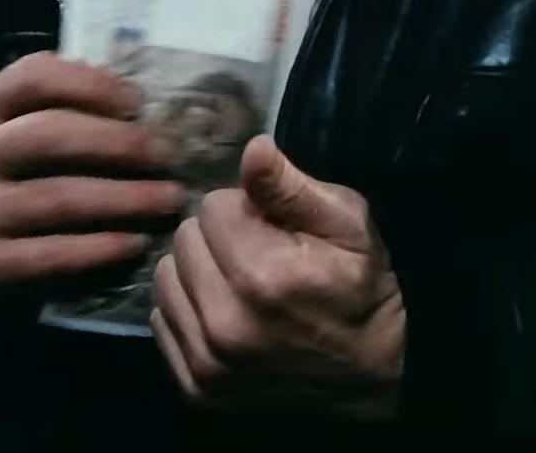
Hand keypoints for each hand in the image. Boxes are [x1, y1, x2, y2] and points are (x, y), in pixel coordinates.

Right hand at [0, 52, 183, 324]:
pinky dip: (102, 248)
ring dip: (126, 198)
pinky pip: (53, 254)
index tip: (139, 104)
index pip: (35, 77)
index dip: (93, 85)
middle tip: (167, 156)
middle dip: (120, 143)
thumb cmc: (6, 182)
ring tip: (169, 199)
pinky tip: (136, 242)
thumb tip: (141, 109)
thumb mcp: (12, 134)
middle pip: (51, 135)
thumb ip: (61, 111)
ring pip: (59, 197)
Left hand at [151, 136, 404, 420]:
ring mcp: (207, 363)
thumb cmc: (361, 288)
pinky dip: (188, 311)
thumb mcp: (348, 225)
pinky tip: (224, 315)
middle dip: (218, 239)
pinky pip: (162, 320)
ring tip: (238, 285)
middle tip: (257, 257)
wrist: (374, 372)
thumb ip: (290, 187)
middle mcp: (226, 323)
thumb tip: (252, 148)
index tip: (272, 230)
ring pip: (165, 278)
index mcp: (263, 276)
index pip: (212, 206)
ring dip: (197, 274)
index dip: (245, 210)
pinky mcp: (195, 388)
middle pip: (183, 241)